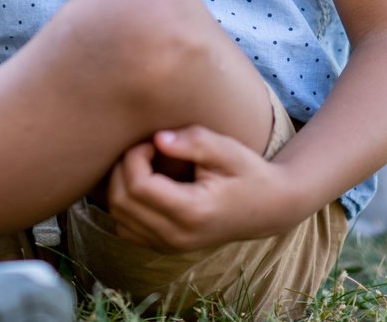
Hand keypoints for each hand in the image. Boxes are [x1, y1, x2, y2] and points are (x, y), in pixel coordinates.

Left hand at [106, 126, 295, 252]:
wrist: (268, 208)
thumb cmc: (248, 174)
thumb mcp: (228, 150)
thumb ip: (193, 142)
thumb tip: (158, 138)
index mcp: (193, 212)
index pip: (139, 187)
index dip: (135, 156)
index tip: (153, 141)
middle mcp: (177, 236)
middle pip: (121, 202)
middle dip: (123, 167)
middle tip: (146, 148)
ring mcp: (170, 246)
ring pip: (118, 217)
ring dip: (120, 184)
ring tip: (145, 164)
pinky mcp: (165, 247)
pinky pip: (125, 228)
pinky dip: (124, 204)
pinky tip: (144, 184)